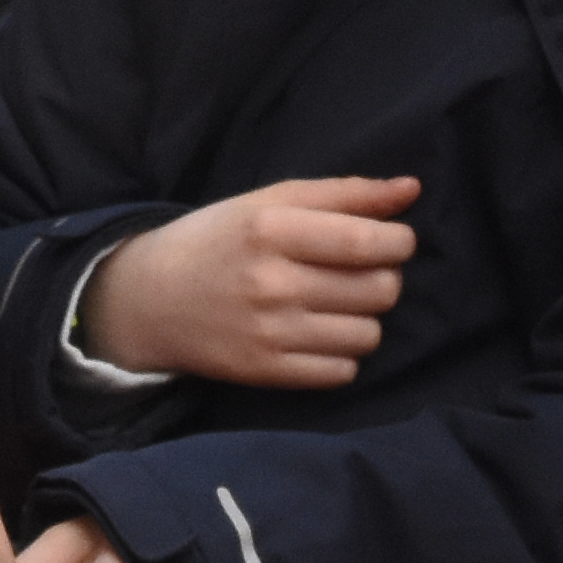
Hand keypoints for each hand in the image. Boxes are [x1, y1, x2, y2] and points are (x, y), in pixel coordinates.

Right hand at [87, 174, 419, 385]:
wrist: (151, 300)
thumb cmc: (218, 240)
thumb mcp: (270, 201)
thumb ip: (344, 193)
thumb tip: (411, 190)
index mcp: (270, 229)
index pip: (367, 242)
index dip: (400, 242)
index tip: (396, 240)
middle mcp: (270, 283)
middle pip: (378, 290)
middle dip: (386, 278)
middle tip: (363, 271)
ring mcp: (268, 333)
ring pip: (368, 334)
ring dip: (366, 317)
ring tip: (339, 303)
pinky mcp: (265, 372)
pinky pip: (343, 371)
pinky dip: (343, 353)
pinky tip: (320, 333)